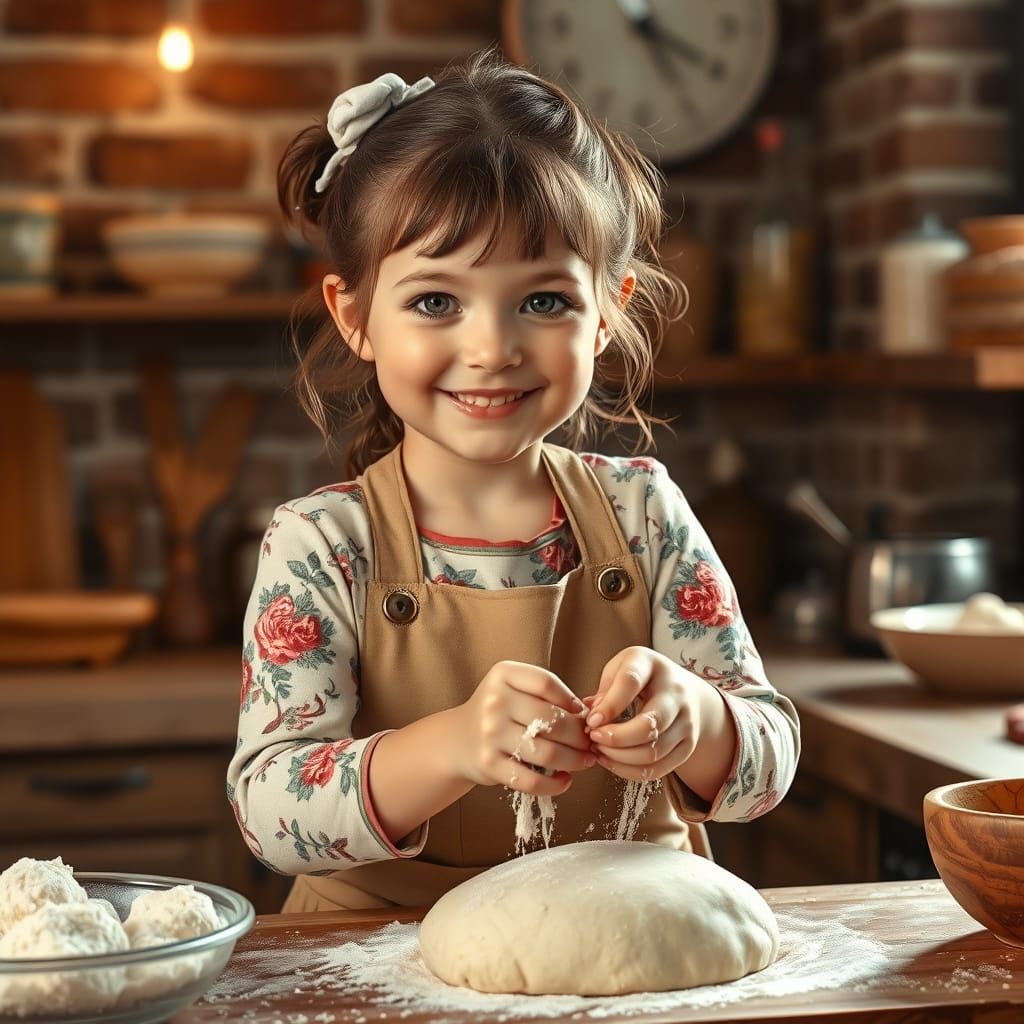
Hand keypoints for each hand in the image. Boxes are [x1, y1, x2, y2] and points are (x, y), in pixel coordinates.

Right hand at [454, 661, 594, 796]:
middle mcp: (494, 702)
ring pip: (547, 752)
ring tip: (585, 761)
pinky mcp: (489, 764)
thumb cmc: (499, 713)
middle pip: (553, 719)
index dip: (571, 700)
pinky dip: (555, 785)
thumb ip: (546, 694)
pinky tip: (565, 780)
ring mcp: (490, 734)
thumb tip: (589, 716)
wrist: (458, 740)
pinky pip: (531, 780)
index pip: (546, 683)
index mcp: (502, 675)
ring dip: (575, 760)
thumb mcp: (514, 689)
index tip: (583, 714)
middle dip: (580, 735)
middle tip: (590, 743)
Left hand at [584, 646, 703, 782]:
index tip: (590, 721)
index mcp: (652, 665)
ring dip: (619, 758)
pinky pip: (658, 769)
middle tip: (593, 738)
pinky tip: (612, 761)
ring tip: (599, 750)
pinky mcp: (687, 746)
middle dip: (615, 738)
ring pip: (652, 752)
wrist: (685, 691)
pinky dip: (630, 771)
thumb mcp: (621, 668)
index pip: (631, 682)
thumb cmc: (642, 678)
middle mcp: (675, 693)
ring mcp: (686, 721)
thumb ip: (606, 689)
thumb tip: (592, 717)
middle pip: (649, 724)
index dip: (609, 705)